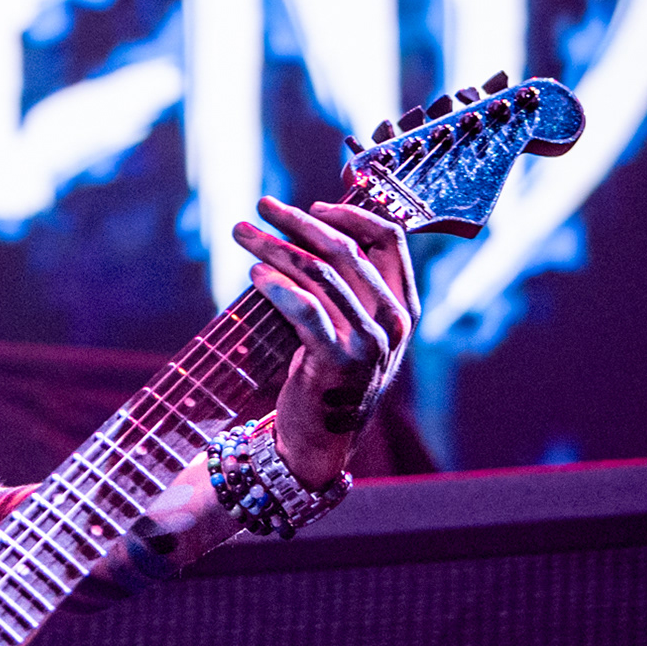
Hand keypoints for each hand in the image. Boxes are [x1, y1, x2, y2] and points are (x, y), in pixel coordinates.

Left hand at [232, 197, 419, 486]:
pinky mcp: (337, 359)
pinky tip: (254, 274)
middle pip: (346, 249)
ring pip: (319, 274)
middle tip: (261, 207)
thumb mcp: (349, 327)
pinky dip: (276, 285)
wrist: (318, 441)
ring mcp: (369, 342)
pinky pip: (305, 308)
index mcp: (404, 307)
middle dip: (298, 222)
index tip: (312, 204)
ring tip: (242, 234)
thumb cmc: (327, 375)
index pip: (391, 239)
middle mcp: (394, 322)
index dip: (350, 214)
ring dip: (274, 247)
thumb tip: (308, 228)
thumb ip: (344, 285)